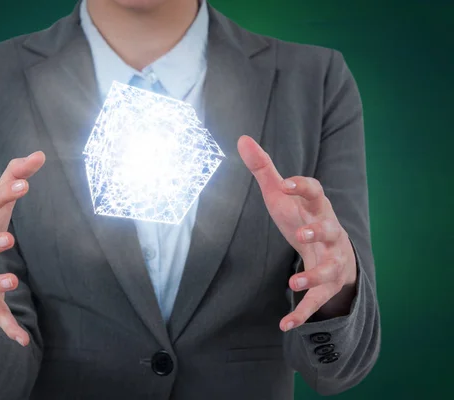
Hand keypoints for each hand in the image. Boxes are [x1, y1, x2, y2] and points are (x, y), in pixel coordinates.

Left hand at [237, 136, 356, 331]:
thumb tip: (242, 138)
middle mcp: (329, 233)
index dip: (304, 187)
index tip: (287, 182)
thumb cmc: (304, 218)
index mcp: (318, 208)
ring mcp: (330, 261)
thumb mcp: (283, 195)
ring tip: (293, 280)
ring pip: (327, 269)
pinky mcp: (326, 286)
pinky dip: (302, 313)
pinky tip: (285, 324)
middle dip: (319, 233)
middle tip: (303, 234)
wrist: (335, 253)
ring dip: (312, 275)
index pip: (316, 193)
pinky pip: (316, 300)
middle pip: (331, 231)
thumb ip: (265, 170)